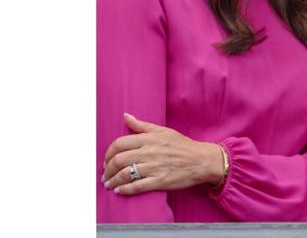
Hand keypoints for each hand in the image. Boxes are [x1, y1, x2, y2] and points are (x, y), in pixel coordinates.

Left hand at [102, 113, 224, 195]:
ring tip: (109, 184)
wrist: (201, 160)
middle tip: (105, 174)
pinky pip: (137, 186)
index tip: (106, 159)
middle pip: (119, 160)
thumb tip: (126, 117)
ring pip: (125, 174)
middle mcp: (149, 152)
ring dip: (113, 180)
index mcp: (149, 139)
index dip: (108, 153)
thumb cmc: (183, 146)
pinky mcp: (160, 181)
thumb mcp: (163, 131)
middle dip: (107, 169)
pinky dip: (125, 189)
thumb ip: (142, 125)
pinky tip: (119, 190)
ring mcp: (154, 167)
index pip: (120, 144)